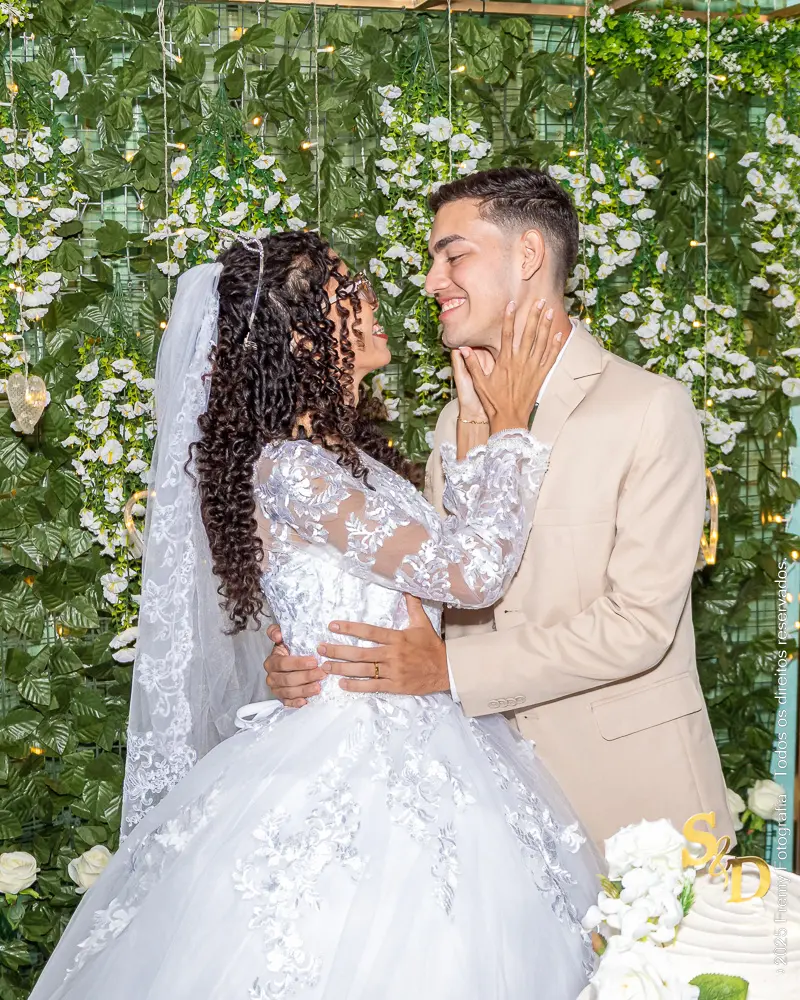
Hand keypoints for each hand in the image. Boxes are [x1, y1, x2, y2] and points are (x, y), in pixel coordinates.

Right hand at [264, 624, 324, 707]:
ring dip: (304, 690)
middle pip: (288, 679)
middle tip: (321, 673)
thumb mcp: (284, 637)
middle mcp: (271, 676)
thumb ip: (277, 631)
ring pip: (289, 692)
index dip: (298, 663)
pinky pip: (288, 703)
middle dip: (306, 677)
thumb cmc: (289, 649)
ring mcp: (276, 689)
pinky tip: (306, 701)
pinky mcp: (282, 698)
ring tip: (318, 687)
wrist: (289, 661)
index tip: (314, 661)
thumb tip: (278, 635)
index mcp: (271, 662)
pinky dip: (296, 703)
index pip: (283, 663)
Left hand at [316, 595, 448, 694]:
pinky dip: (356, 686)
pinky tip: (342, 684)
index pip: (369, 632)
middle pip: (360, 653)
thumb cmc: (431, 646)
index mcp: (397, 638)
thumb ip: (412, 605)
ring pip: (363, 670)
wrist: (446, 670)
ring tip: (325, 666)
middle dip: (338, 651)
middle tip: (320, 649)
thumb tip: (408, 587)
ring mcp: (393, 672)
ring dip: (342, 669)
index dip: (350, 628)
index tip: (333, 626)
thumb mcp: (422, 623)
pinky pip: (372, 686)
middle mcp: (392, 654)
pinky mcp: (395, 686)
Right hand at [459, 299, 561, 434]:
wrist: (510, 419)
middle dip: (534, 316)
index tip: (511, 304)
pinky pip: (550, 358)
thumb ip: (472, 365)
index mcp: (505, 361)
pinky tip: (558, 334)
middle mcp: (520, 362)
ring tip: (550, 311)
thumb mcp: (480, 383)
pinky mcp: (541, 376)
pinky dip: (555, 345)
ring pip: (541, 343)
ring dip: (546, 326)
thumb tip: (462, 349)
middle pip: (528, 334)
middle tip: (539, 301)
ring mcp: (532, 369)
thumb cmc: (493, 402)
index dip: (509, 318)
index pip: (507, 334)